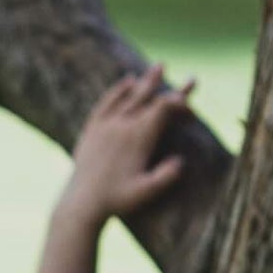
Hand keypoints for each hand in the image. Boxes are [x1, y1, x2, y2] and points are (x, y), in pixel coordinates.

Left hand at [56, 66, 194, 230]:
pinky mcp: (92, 129)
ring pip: (130, 96)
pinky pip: (106, 103)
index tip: (191, 110)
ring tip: (160, 66)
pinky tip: (128, 81)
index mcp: (139, 136)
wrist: (80, 205)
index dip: (181, 102)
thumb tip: (181, 161)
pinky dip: (118, 90)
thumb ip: (165, 177)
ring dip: (147, 81)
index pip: (165, 107)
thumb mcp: (144, 193)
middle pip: (150, 97)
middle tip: (191, 76)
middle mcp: (123, 125)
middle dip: (172, 86)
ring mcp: (106, 125)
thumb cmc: (115, 200)